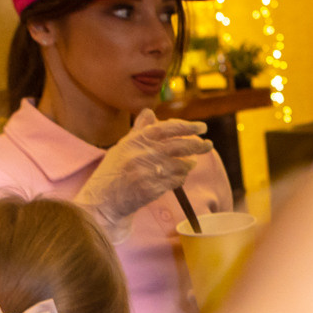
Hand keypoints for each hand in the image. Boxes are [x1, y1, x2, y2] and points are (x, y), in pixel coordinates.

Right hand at [75, 110, 210, 228]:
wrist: (103, 200)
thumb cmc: (113, 171)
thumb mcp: (122, 147)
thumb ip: (139, 131)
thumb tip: (150, 112)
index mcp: (135, 140)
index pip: (167, 129)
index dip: (187, 126)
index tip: (202, 127)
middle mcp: (141, 154)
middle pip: (179, 146)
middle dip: (198, 145)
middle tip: (209, 145)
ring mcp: (146, 172)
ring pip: (180, 165)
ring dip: (189, 164)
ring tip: (191, 163)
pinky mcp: (151, 189)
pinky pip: (175, 181)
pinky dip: (180, 178)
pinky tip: (179, 176)